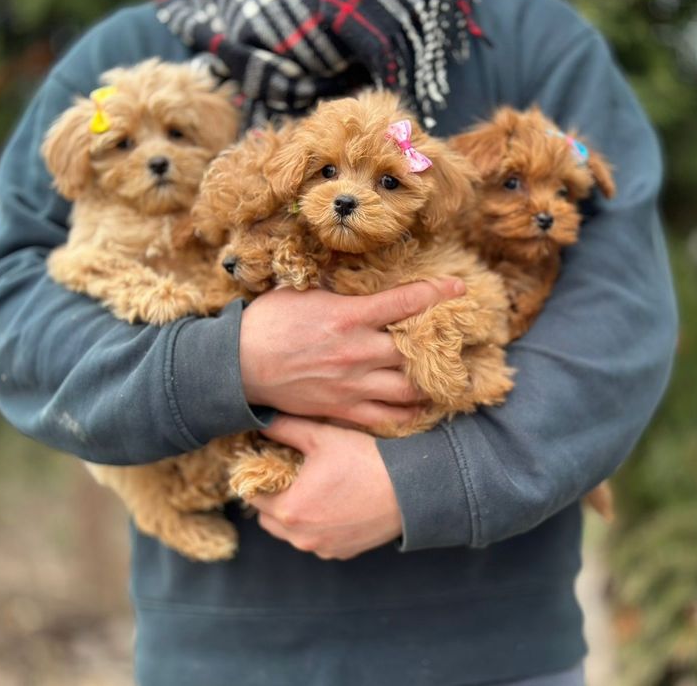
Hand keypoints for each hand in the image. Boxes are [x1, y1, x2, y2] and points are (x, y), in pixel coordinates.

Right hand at [239, 278, 464, 428]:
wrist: (238, 366)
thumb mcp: (303, 292)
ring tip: (447, 375)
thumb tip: (363, 280)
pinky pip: (389, 416)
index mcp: (349, 316)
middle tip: (457, 338)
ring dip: (433, 380)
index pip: (405, 302)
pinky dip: (411, 412)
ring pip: (410, 387)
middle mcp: (357, 352)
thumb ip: (340, 291)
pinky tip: (422, 405)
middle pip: (416, 348)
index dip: (437, 294)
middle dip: (442, 342)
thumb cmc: (267, 323)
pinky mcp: (344, 410)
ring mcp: (353, 385)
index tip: (459, 290)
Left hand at [253, 415, 401, 559]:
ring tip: (313, 491)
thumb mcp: (322, 437)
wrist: (410, 488)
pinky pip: (316, 541)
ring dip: (295, 515)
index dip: (257, 477)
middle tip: (290, 476)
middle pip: (267, 518)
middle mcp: (301, 537)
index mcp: (289, 509)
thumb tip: (260, 421)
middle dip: (273, 498)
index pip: (252, 495)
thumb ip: (284, 429)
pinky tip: (334, 506)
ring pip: (290, 533)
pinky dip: (317, 527)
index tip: (268, 464)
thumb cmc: (365, 460)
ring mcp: (322, 548)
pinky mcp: (341, 553)